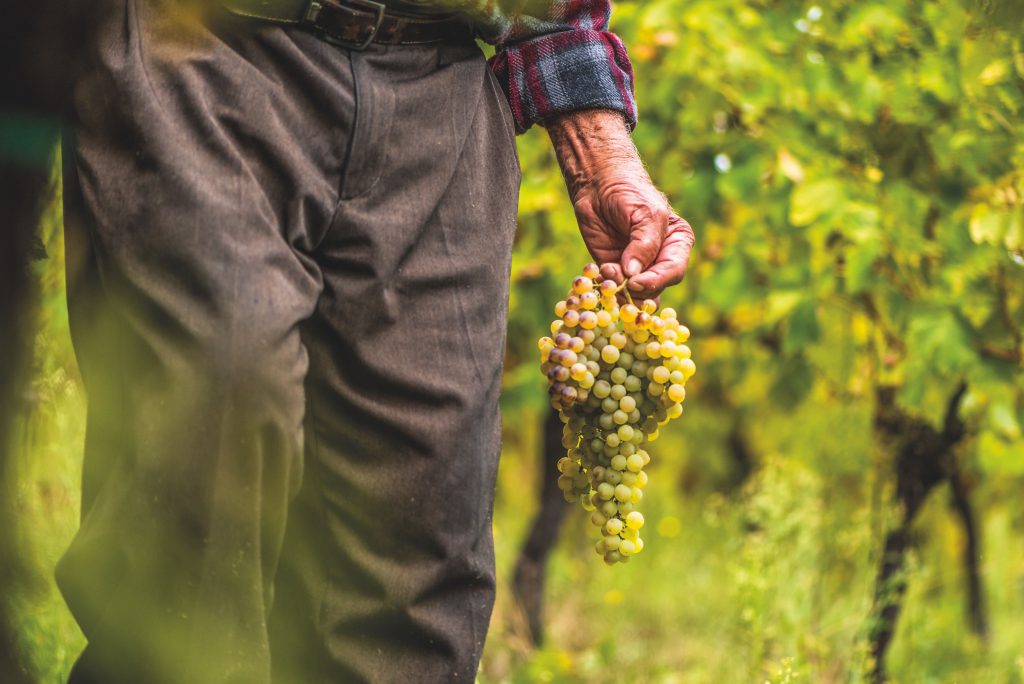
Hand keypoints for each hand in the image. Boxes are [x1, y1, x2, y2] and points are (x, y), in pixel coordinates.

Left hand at [546, 109, 693, 299]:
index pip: (673, 272)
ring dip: (618, 290)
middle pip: (655, 289)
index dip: (656, 280)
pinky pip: (613, 289)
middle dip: (635, 288)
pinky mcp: (613, 270)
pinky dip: (605, 287)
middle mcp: (659, 260)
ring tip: (605, 271)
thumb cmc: (629, 192)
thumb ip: (644, 244)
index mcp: (676, 244)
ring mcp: (636, 268)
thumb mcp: (645, 214)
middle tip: (615, 277)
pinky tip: (597, 272)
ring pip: (634, 295)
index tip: (635, 281)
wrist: (598, 185)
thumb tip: (634, 274)